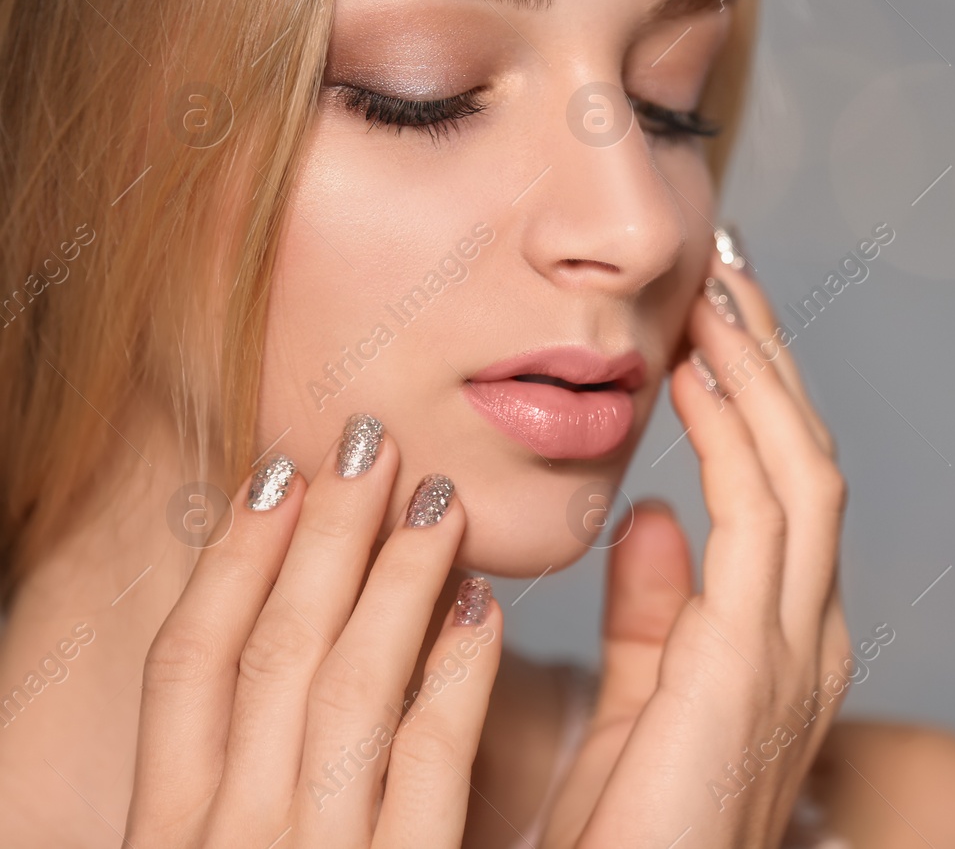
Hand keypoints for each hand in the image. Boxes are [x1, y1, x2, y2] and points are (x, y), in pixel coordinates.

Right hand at [127, 418, 502, 847]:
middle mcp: (234, 839)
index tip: (276, 474)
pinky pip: (432, 756)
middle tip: (371, 444)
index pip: (186, 664)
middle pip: (274, 652)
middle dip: (324, 535)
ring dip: (397, 576)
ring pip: (352, 686)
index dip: (231, 559)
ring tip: (438, 497)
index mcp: (171, 830)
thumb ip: (236, 773)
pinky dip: (459, 671)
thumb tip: (273, 640)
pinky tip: (485, 604)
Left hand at [541, 256, 852, 847]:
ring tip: (718, 287)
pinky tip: (697, 365)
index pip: (781, 490)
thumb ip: (654, 617)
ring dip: (760, 369)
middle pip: (805, 460)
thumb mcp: (641, 709)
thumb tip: (653, 519)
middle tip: (729, 266)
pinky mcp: (755, 659)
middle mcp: (810, 637)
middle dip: (770, 358)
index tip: (710, 322)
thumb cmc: (631, 839)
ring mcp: (797, 648)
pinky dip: (738, 424)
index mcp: (781, 647)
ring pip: (801, 467)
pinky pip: (763, 508)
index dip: (753, 398)